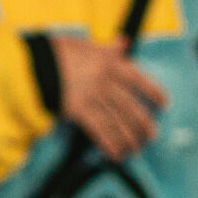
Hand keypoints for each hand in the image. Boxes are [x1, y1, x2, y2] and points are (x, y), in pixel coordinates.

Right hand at [51, 34, 166, 160]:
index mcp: (110, 64)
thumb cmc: (58, 52)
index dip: (153, 93)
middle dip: (143, 124)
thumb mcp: (86, 45)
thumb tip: (124, 42)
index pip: (138, 80)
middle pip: (130, 107)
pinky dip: (109, 144)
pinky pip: (98, 131)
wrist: (34, 64)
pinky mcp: (79, 112)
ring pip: (117, 122)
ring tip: (136, 149)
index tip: (164, 104)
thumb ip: (108, 48)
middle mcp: (106, 83)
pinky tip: (116, 154)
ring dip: (128, 138)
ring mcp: (93, 98)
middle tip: (151, 135)